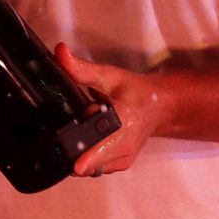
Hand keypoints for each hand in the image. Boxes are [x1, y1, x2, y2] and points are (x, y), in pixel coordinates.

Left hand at [57, 42, 169, 177]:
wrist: (158, 108)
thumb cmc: (135, 92)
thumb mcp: (109, 76)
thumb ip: (82, 69)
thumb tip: (59, 52)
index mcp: (124, 124)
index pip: (103, 145)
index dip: (87, 153)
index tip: (76, 166)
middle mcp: (124, 148)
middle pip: (89, 158)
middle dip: (75, 144)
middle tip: (84, 123)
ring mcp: (122, 161)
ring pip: (88, 165)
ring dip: (80, 149)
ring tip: (90, 127)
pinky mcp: (118, 166)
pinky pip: (93, 166)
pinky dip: (87, 153)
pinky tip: (92, 137)